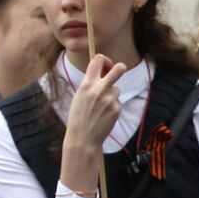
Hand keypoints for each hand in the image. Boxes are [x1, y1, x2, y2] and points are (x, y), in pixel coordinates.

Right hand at [60, 54, 125, 195]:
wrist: (83, 137)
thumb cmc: (78, 117)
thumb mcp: (79, 96)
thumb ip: (90, 84)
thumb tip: (103, 73)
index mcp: (86, 84)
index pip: (98, 61)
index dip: (104, 60)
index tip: (105, 66)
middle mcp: (99, 89)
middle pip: (118, 69)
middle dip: (120, 67)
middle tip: (120, 69)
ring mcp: (110, 99)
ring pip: (116, 90)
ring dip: (111, 95)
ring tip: (100, 107)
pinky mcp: (117, 109)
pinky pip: (117, 102)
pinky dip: (112, 107)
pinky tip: (104, 116)